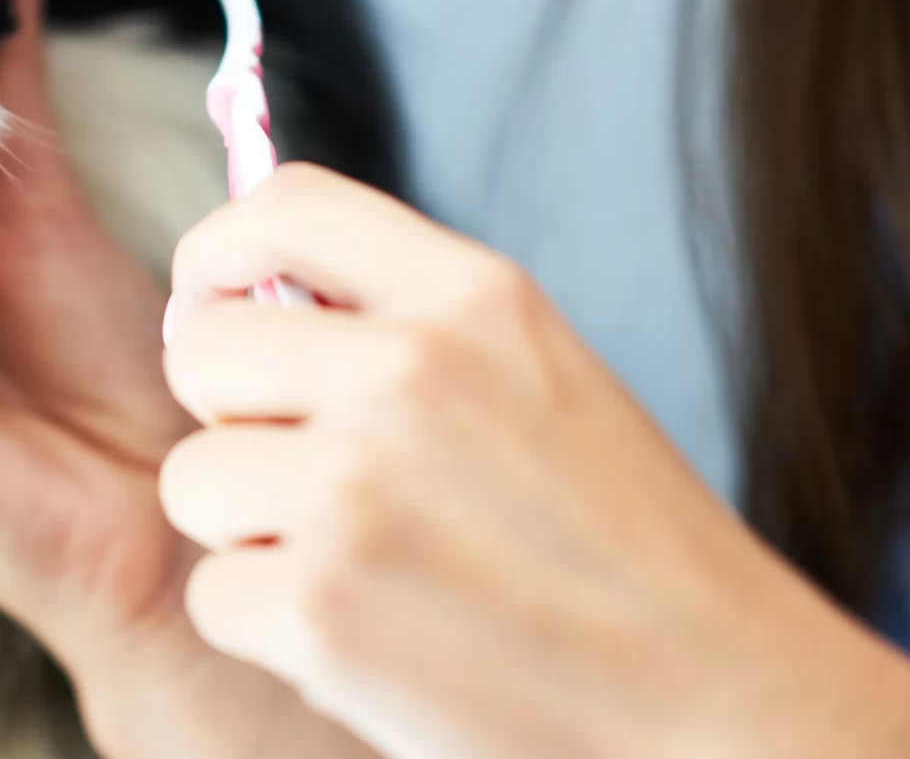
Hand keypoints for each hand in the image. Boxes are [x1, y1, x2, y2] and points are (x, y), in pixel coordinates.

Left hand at [160, 167, 909, 758]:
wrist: (714, 702)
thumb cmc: (627, 546)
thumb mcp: (537, 371)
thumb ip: (406, 320)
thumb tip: (245, 296)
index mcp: (472, 295)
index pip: (282, 207)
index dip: (218, 255)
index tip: (214, 304)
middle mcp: (406, 371)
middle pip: (204, 347)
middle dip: (230, 416)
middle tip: (305, 475)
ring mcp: (355, 490)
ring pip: (195, 479)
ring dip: (250, 532)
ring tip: (360, 565)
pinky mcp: (319, 608)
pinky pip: (214, 593)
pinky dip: (271, 629)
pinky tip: (367, 637)